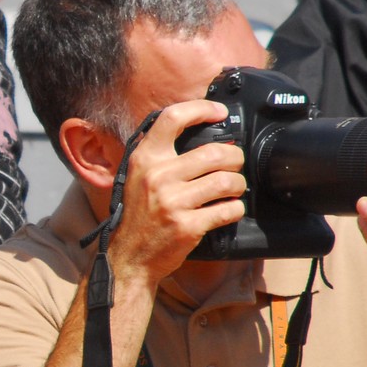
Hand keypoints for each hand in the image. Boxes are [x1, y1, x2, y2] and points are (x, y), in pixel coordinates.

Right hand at [105, 99, 247, 284]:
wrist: (129, 257)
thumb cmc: (138, 215)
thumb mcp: (137, 176)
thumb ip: (161, 155)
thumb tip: (203, 136)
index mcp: (145, 159)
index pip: (173, 119)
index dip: (201, 109)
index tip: (219, 113)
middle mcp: (157, 176)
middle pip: (215, 152)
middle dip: (234, 158)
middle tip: (234, 164)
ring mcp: (173, 202)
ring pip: (226, 181)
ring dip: (238, 184)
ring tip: (233, 188)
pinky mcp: (187, 226)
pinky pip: (228, 210)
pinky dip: (235, 209)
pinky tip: (229, 209)